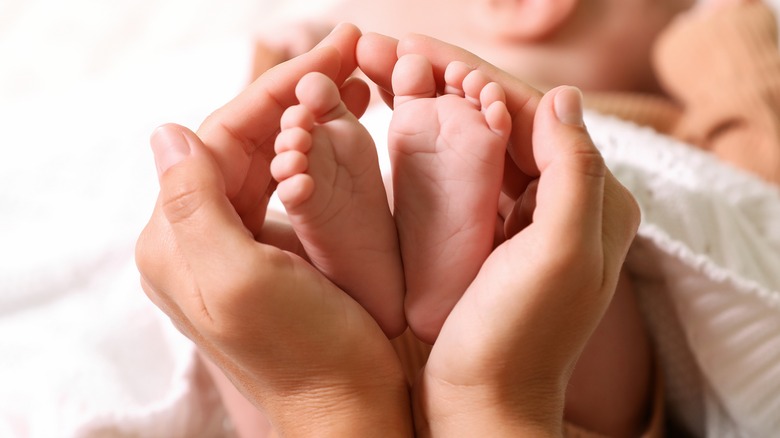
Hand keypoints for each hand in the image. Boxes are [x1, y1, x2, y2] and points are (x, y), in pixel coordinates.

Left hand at [135, 24, 411, 435]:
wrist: (346, 409)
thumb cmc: (305, 354)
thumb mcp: (240, 281)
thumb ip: (192, 206)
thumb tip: (164, 131)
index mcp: (177, 240)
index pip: (220, 137)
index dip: (274, 89)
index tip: (332, 48)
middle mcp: (196, 238)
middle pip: (241, 141)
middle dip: (294, 92)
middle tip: (351, 51)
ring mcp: (233, 246)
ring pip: (263, 158)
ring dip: (305, 116)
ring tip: (354, 79)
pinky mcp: (268, 254)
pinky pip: (283, 187)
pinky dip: (312, 152)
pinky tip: (341, 131)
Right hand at [357, 34, 639, 435]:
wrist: (481, 403)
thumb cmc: (518, 339)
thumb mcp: (560, 256)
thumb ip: (575, 172)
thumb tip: (564, 96)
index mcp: (595, 200)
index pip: (536, 113)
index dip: (476, 75)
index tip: (418, 46)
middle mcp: (567, 202)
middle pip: (506, 120)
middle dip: (448, 80)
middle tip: (389, 49)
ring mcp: (527, 219)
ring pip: (483, 141)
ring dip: (437, 103)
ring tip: (388, 73)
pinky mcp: (493, 237)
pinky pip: (466, 175)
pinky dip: (434, 144)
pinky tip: (401, 124)